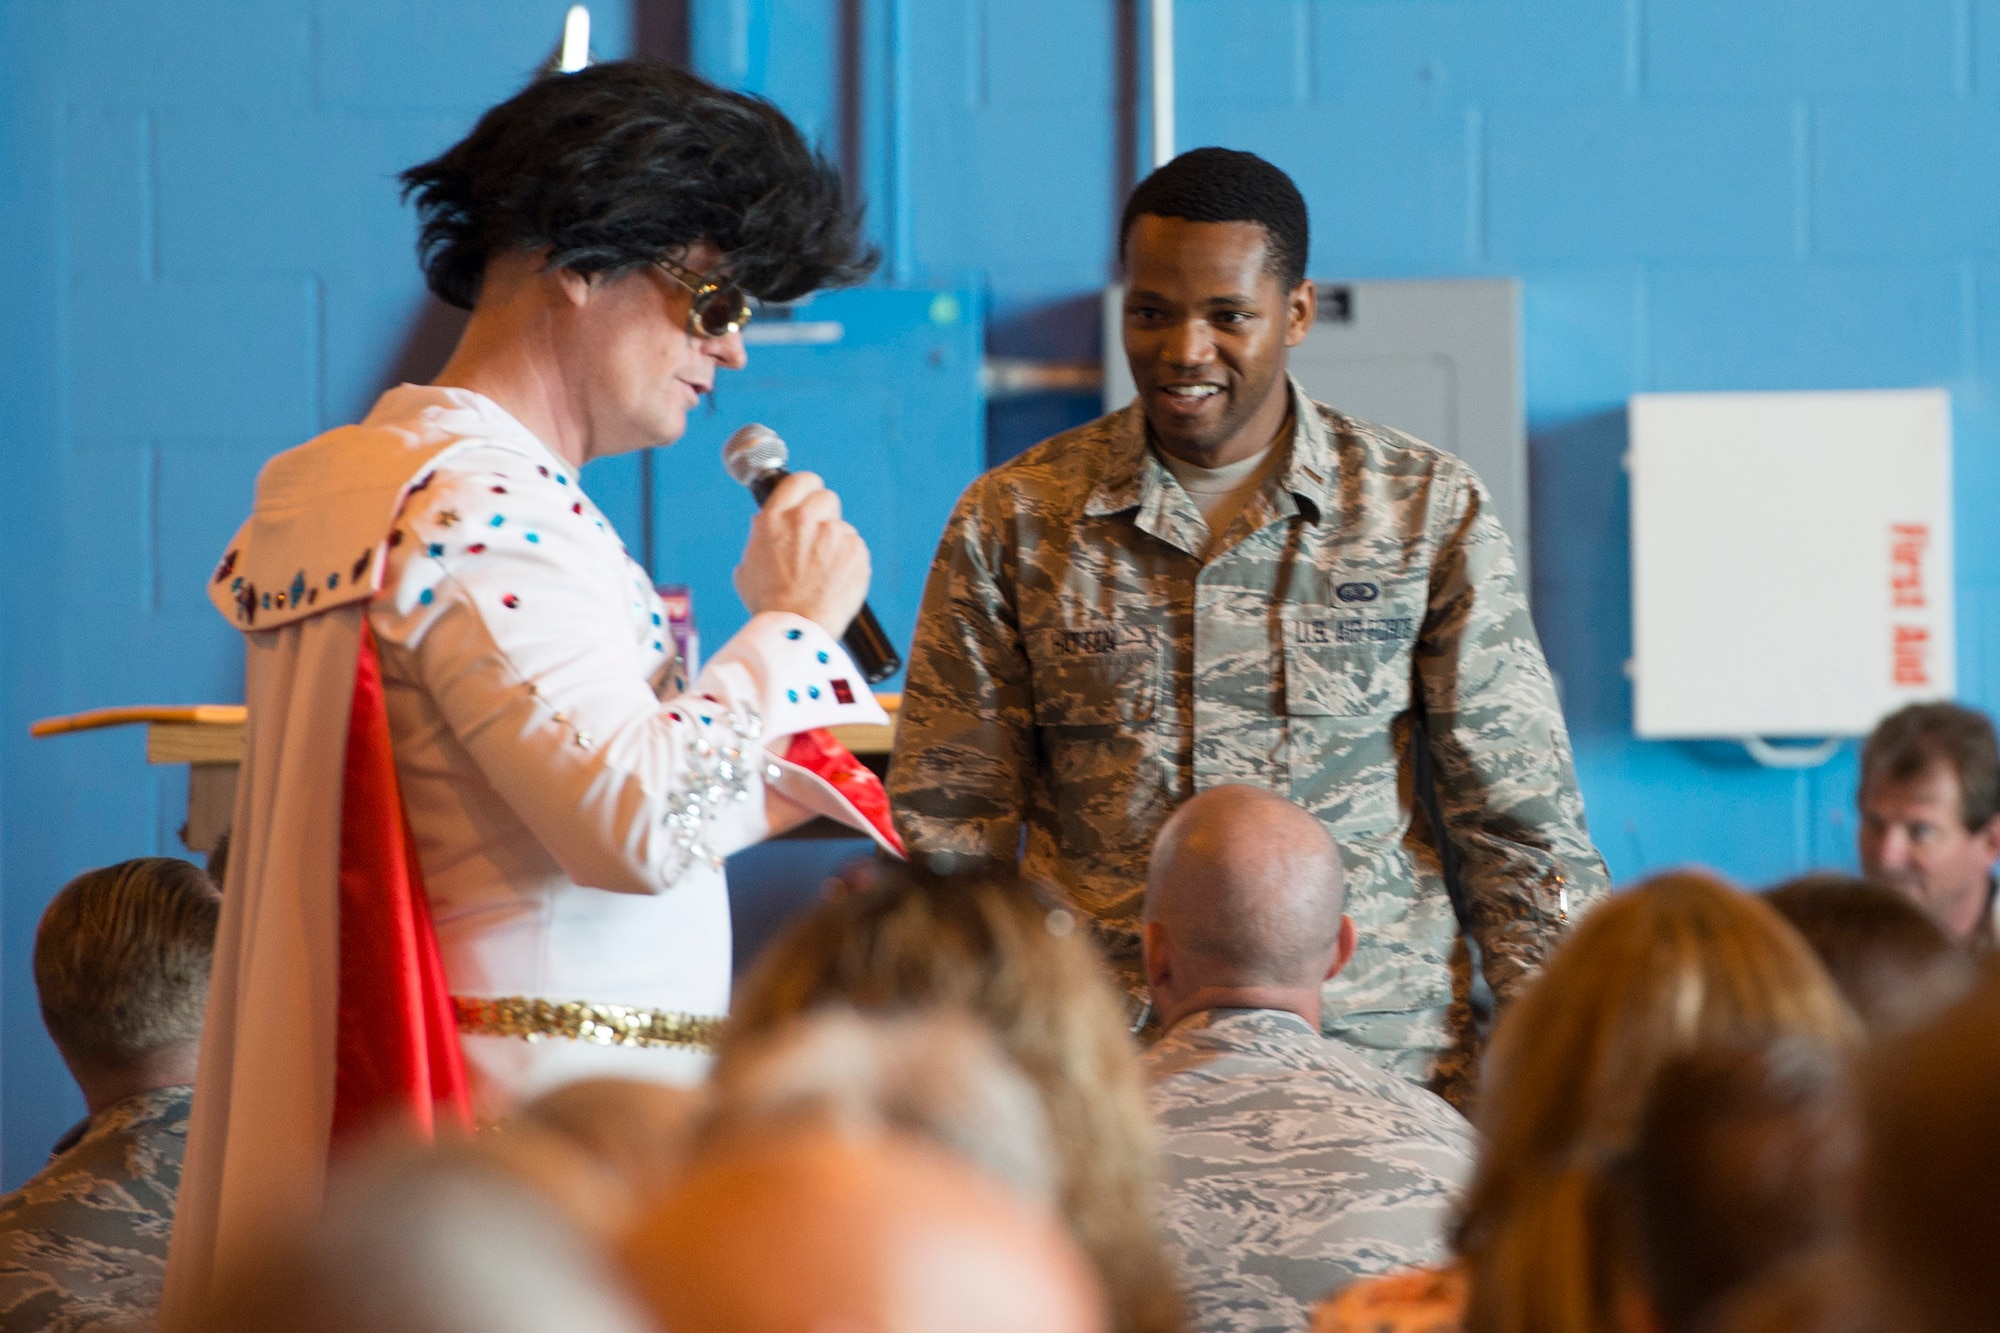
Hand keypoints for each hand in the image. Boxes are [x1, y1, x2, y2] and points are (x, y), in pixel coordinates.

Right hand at [734, 471, 870, 636]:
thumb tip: (763, 525)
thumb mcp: (748, 567)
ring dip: (836, 544)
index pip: (799, 481)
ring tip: (824, 573)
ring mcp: (834, 534)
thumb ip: (759, 539)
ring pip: (842, 527)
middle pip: (826, 498)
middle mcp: (805, 519)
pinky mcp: (856, 551)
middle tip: (819, 540)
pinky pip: (856, 548)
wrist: (796, 629)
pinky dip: (850, 561)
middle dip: (825, 515)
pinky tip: (836, 580)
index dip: (808, 488)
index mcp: (775, 518)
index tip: (811, 496)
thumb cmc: (769, 605)